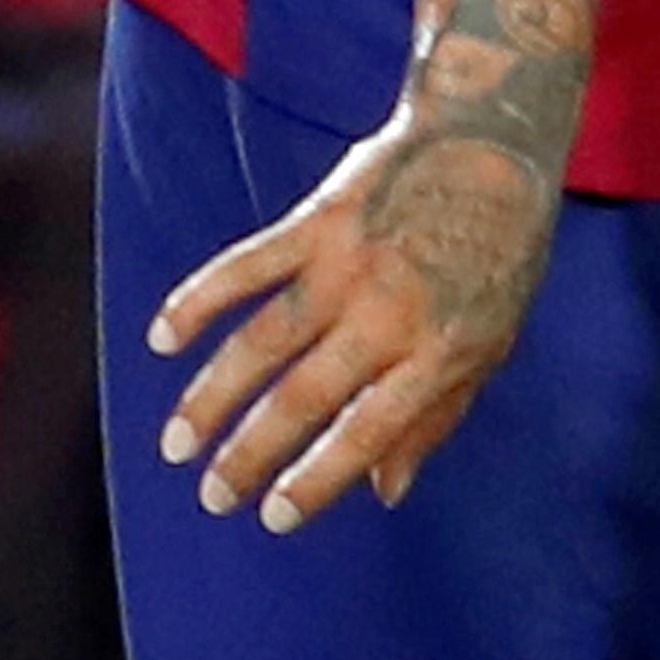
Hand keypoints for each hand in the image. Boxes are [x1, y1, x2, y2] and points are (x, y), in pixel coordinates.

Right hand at [145, 85, 560, 529]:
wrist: (493, 141)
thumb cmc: (498, 254)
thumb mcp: (492, 340)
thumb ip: (436, 415)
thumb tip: (385, 492)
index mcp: (440, 348)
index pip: (367, 432)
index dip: (315, 481)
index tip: (273, 518)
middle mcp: (390, 310)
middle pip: (302, 396)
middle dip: (249, 454)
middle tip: (214, 497)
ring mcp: (349, 262)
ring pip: (262, 342)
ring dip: (211, 398)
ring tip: (177, 447)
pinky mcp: (318, 220)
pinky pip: (246, 266)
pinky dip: (198, 300)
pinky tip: (161, 340)